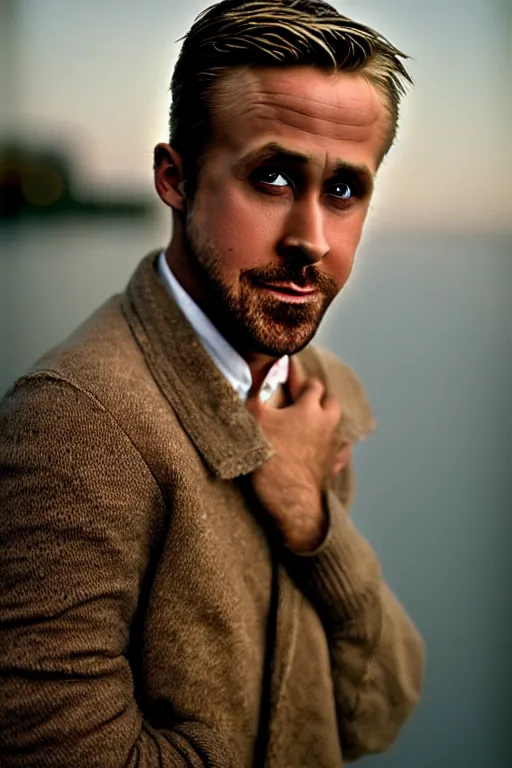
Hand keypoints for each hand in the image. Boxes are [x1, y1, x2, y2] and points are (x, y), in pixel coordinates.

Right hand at [246, 360, 350, 552]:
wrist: (290, 499)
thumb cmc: (272, 459)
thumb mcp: (255, 422)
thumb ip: (255, 396)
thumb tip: (255, 377)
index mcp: (309, 409)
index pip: (310, 383)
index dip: (298, 376)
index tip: (288, 370)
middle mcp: (326, 424)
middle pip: (330, 401)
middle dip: (318, 397)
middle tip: (302, 398)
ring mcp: (332, 446)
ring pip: (336, 425)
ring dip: (326, 420)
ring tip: (313, 420)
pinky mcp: (332, 466)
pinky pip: (340, 453)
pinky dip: (336, 447)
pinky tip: (330, 449)